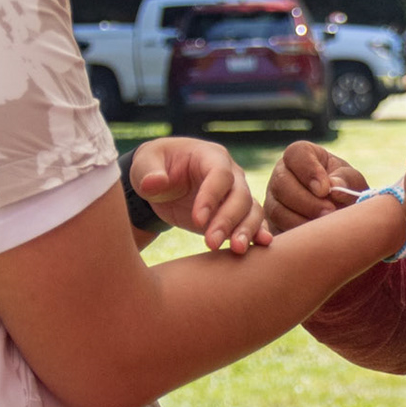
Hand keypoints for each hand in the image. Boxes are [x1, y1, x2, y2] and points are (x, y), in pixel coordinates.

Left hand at [130, 138, 269, 252]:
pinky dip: (258, 234)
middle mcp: (230, 174)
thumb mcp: (144, 164)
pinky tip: (261, 246)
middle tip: (211, 243)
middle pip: (240, 195)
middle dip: (227, 220)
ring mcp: (236, 194)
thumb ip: (148, 173)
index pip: (219, 175)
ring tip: (237, 250)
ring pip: (251, 210)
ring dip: (246, 230)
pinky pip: (253, 222)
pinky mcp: (236, 214)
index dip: (212, 197)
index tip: (197, 220)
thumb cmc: (154, 167)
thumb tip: (155, 183)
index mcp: (209, 156)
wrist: (162, 182)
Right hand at [264, 142, 367, 234]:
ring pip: (277, 209)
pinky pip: (272, 231)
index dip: (309, 170)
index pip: (296, 154)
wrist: (340, 221)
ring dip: (301, 220)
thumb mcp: (352, 181)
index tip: (326, 189)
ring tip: (324, 228)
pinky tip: (309, 240)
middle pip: (282, 183)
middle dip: (307, 201)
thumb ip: (346, 179)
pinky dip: (291, 237)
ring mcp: (273, 200)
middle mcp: (282, 175)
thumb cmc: (345, 193)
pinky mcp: (270, 225)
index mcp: (302, 157)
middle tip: (329, 212)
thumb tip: (334, 187)